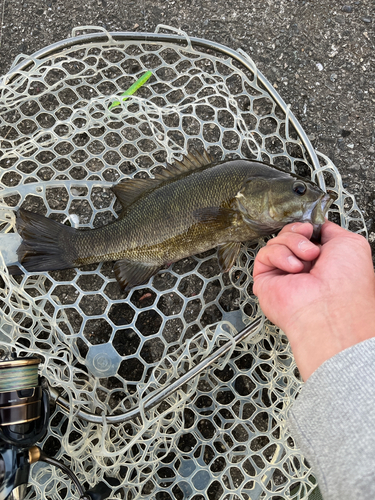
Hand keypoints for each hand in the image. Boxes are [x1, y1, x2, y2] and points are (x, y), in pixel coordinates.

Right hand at [253, 221, 374, 379]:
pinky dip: (280, 256)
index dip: (307, 226)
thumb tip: (317, 224)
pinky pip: (264, 253)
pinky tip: (293, 269)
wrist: (330, 308)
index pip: (305, 233)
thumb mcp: (350, 243)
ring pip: (277, 240)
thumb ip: (331, 230)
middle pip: (289, 233)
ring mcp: (284, 273)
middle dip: (300, 234)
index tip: (312, 229)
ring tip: (305, 263)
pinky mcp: (266, 280)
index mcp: (323, 259)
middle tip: (312, 250)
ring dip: (292, 245)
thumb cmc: (346, 284)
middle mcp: (303, 267)